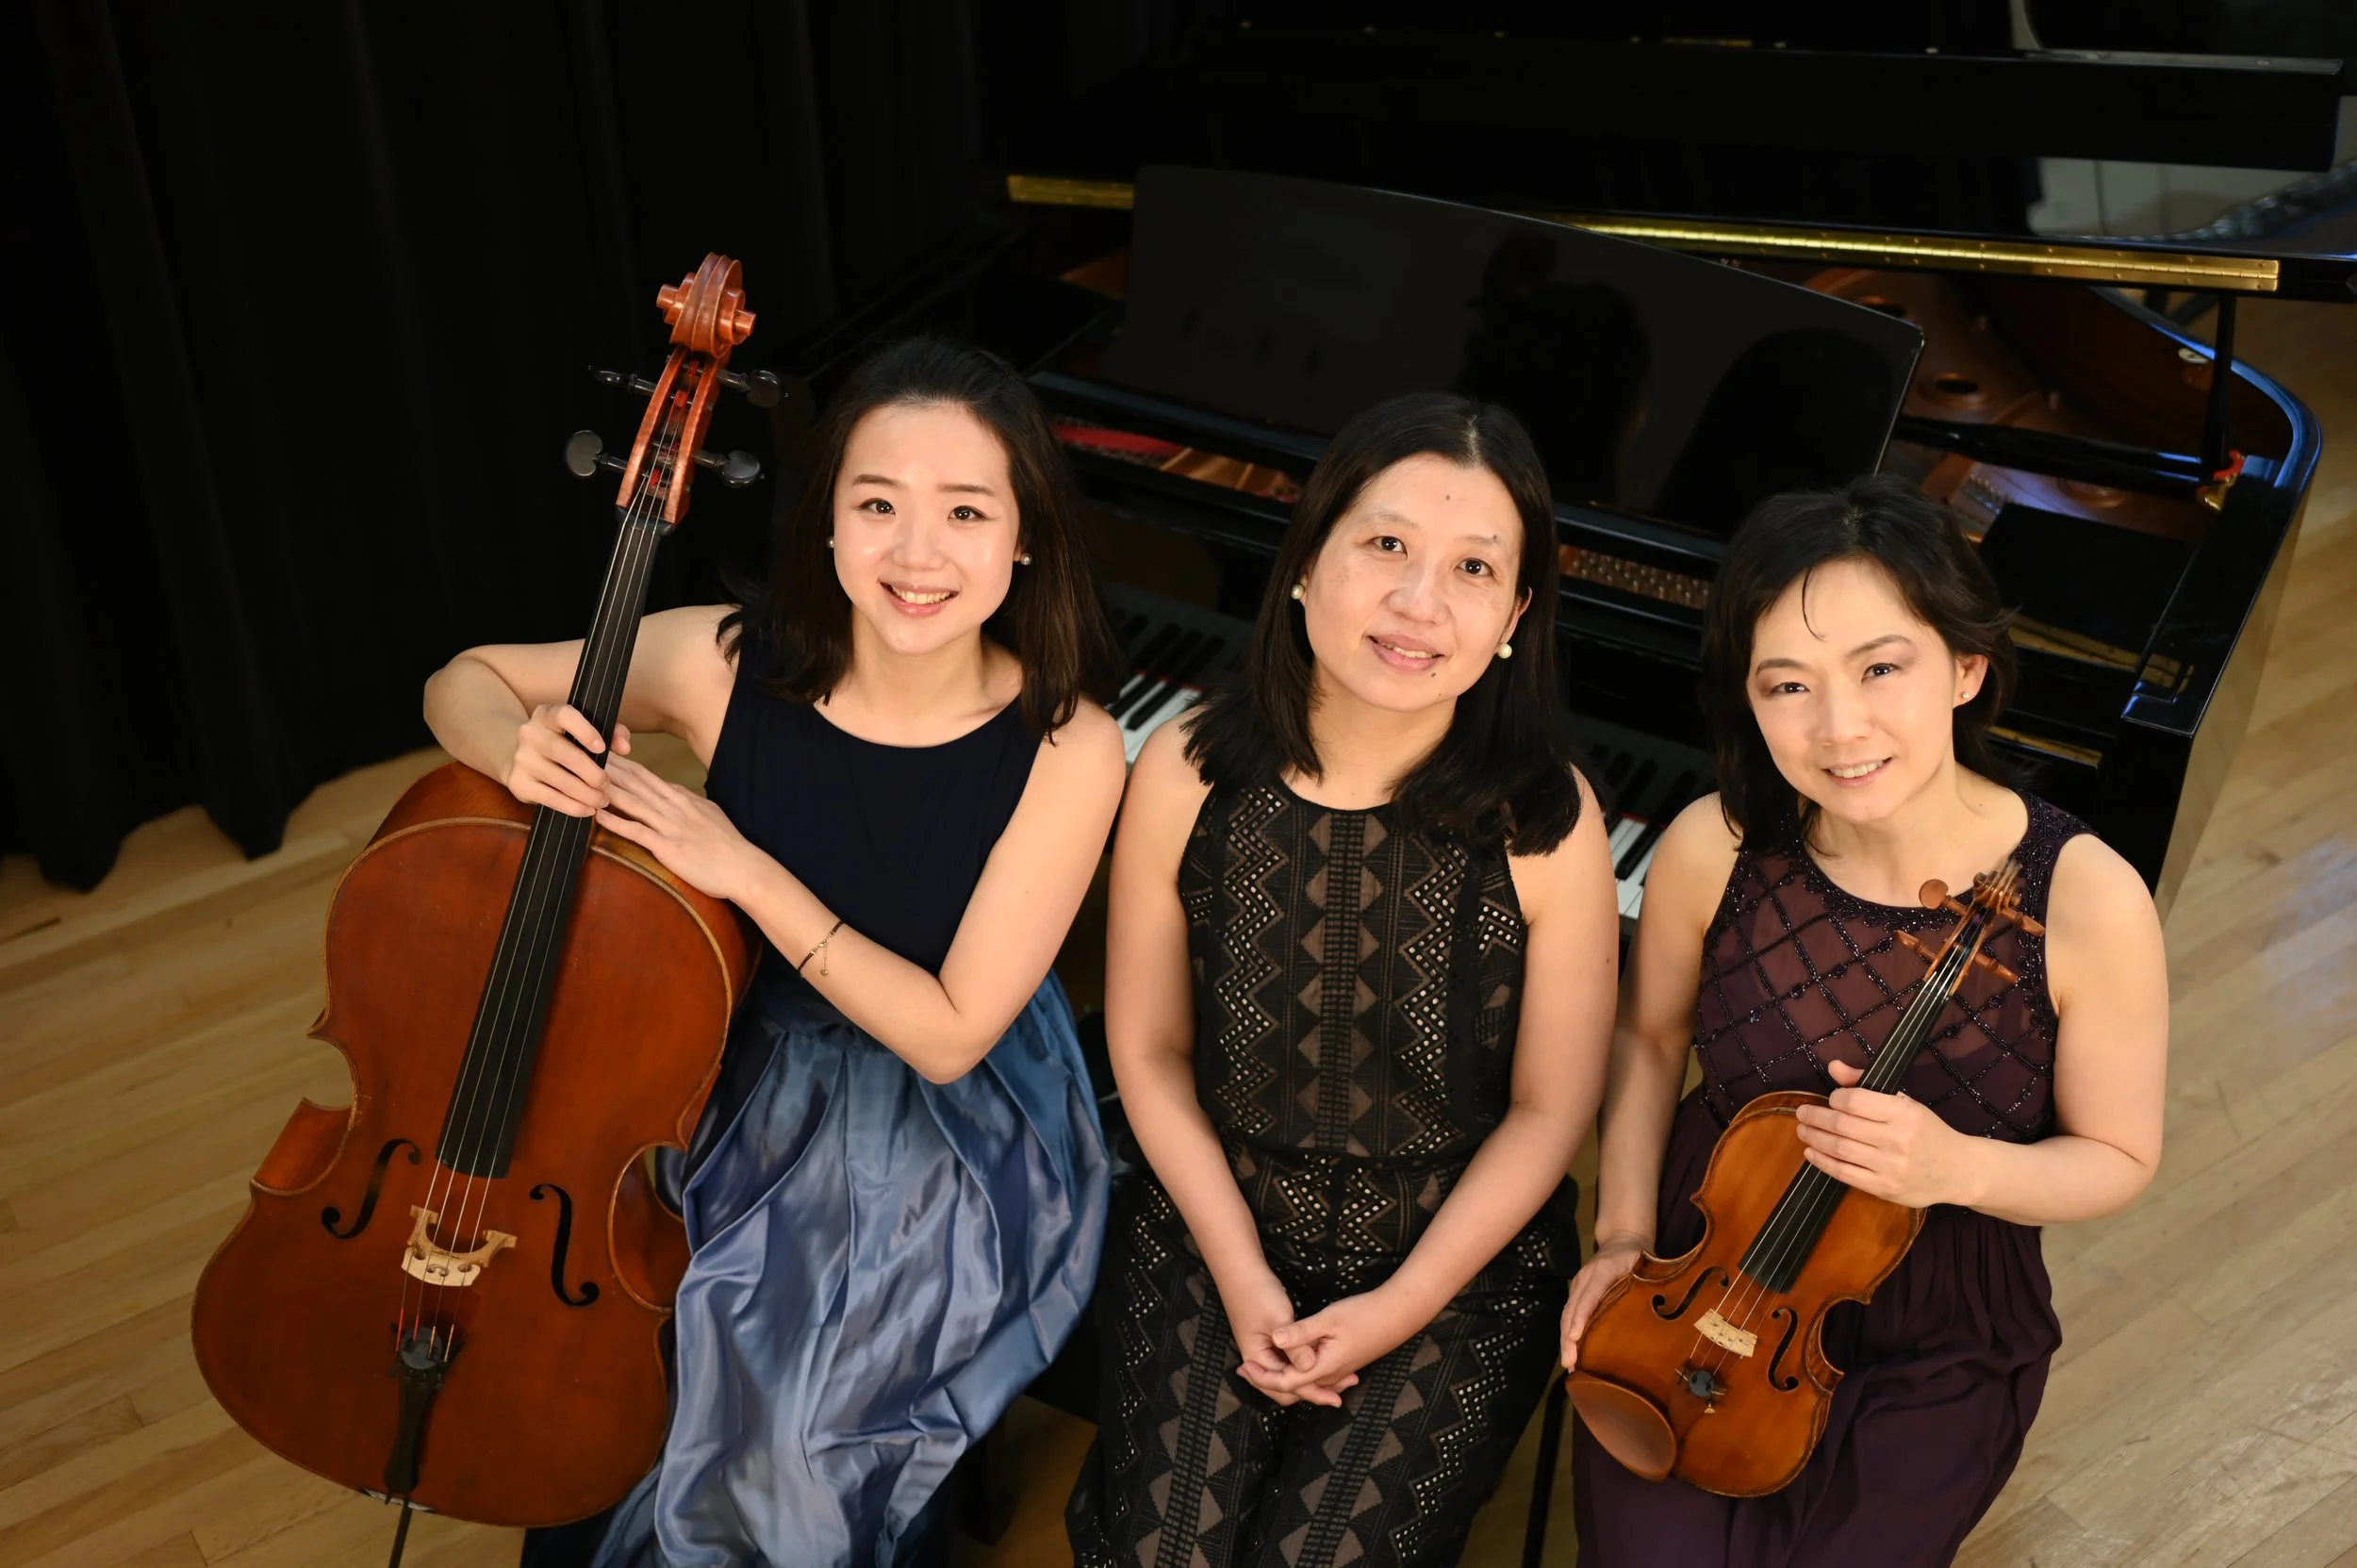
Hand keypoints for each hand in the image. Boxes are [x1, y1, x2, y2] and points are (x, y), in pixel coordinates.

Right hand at [503, 703, 631, 817]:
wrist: (522, 758)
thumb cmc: (564, 743)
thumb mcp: (583, 731)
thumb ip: (610, 733)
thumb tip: (625, 747)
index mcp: (547, 715)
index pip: (564, 715)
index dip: (584, 731)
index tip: (602, 747)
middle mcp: (530, 734)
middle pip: (566, 754)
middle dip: (593, 774)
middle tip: (607, 785)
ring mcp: (522, 759)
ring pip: (560, 780)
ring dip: (587, 794)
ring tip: (602, 800)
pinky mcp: (518, 782)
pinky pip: (550, 798)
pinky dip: (573, 807)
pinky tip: (588, 810)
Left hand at [592, 753, 761, 902]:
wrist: (744, 867)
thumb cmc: (728, 844)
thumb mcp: (709, 812)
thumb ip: (688, 802)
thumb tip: (674, 792)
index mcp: (682, 798)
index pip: (647, 775)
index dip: (623, 764)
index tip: (604, 754)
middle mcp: (674, 807)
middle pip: (636, 782)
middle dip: (610, 768)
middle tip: (585, 755)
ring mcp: (671, 826)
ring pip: (634, 802)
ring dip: (608, 790)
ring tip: (586, 779)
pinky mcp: (668, 847)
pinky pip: (638, 832)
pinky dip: (617, 823)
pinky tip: (598, 816)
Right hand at [1215, 1268, 1345, 1407]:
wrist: (1242, 1271)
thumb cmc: (1258, 1295)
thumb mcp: (1278, 1320)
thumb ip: (1295, 1346)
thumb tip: (1312, 1368)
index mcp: (1257, 1359)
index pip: (1285, 1386)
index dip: (1311, 1393)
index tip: (1335, 1398)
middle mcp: (1260, 1360)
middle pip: (1285, 1387)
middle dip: (1310, 1392)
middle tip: (1338, 1395)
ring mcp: (1265, 1349)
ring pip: (1289, 1373)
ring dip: (1309, 1378)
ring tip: (1336, 1382)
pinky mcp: (1272, 1340)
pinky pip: (1289, 1360)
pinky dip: (1305, 1363)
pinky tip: (1321, 1361)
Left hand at [1250, 1288, 1423, 1404]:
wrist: (1398, 1315)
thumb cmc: (1363, 1314)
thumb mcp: (1328, 1319)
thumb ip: (1300, 1332)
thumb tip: (1274, 1339)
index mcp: (1323, 1367)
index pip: (1285, 1383)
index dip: (1261, 1377)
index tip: (1241, 1366)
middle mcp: (1330, 1375)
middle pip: (1293, 1387)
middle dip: (1267, 1380)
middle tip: (1243, 1369)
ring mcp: (1339, 1371)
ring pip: (1305, 1382)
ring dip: (1282, 1376)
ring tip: (1260, 1366)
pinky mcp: (1344, 1363)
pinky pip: (1316, 1375)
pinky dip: (1299, 1372)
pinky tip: (1291, 1363)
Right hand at [1561, 1234, 1646, 1372]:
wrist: (1621, 1239)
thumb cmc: (1638, 1255)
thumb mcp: (1647, 1263)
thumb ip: (1650, 1282)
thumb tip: (1661, 1312)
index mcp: (1603, 1270)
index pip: (1589, 1296)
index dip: (1581, 1317)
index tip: (1574, 1338)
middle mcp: (1585, 1278)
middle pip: (1573, 1309)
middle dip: (1568, 1337)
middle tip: (1570, 1362)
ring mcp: (1578, 1285)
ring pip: (1567, 1314)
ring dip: (1565, 1339)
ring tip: (1569, 1363)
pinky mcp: (1577, 1292)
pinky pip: (1569, 1314)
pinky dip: (1568, 1334)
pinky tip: (1571, 1352)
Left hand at [1794, 1060, 1980, 1208]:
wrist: (1959, 1170)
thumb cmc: (1928, 1132)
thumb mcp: (1905, 1102)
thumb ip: (1866, 1084)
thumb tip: (1833, 1067)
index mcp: (1903, 1113)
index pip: (1855, 1101)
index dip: (1835, 1098)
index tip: (1830, 1099)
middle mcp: (1897, 1140)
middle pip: (1842, 1125)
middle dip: (1815, 1117)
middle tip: (1802, 1113)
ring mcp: (1890, 1167)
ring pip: (1839, 1150)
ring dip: (1814, 1138)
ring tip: (1803, 1130)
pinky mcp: (1884, 1189)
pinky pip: (1844, 1174)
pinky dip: (1823, 1162)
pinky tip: (1812, 1153)